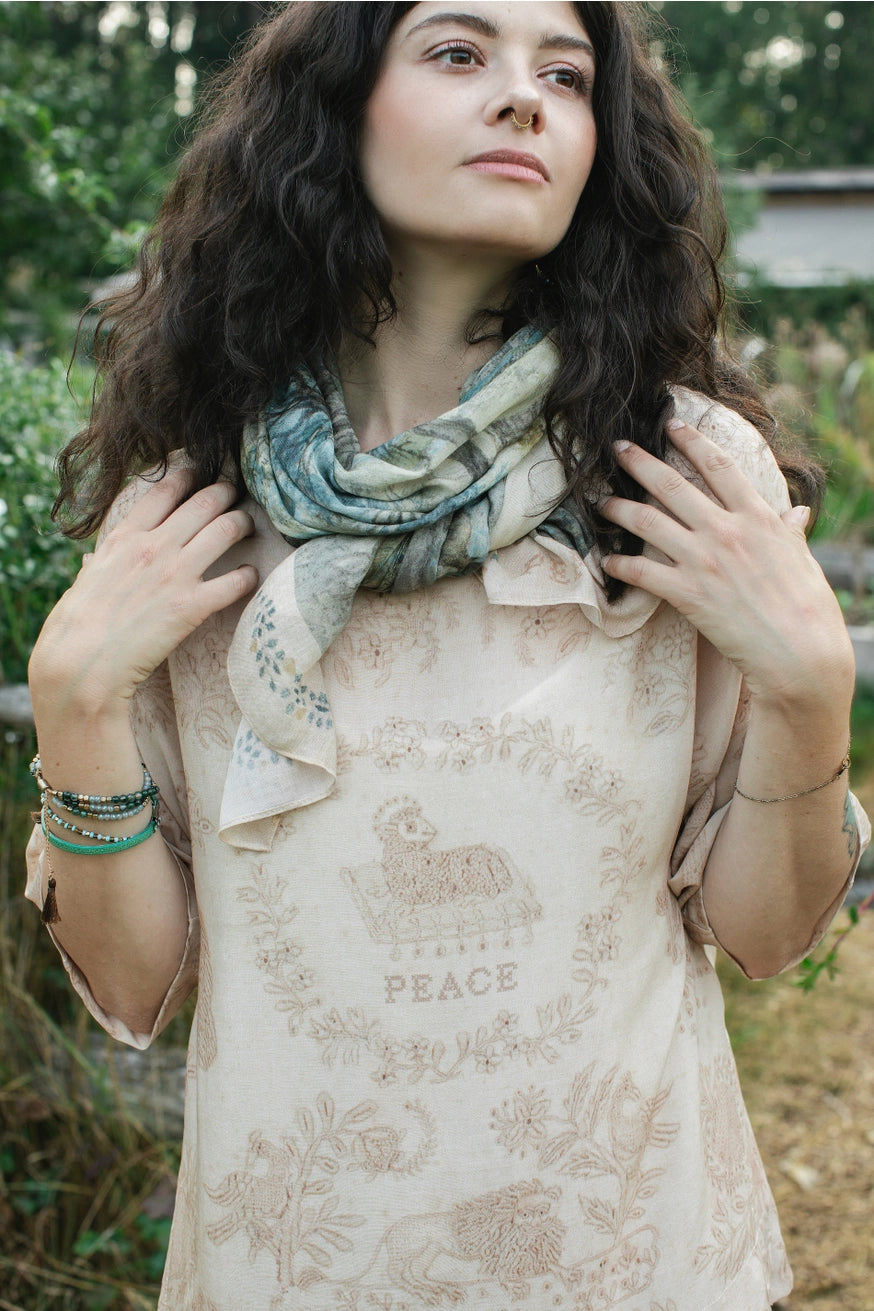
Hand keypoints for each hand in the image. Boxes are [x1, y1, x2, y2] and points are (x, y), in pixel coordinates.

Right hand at [29, 467, 257, 712]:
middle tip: (235, 491)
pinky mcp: (192, 606)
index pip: (163, 489)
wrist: (80, 666)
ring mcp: (175, 574)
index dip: (188, 473)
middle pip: (203, 502)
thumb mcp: (81, 584)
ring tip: (249, 525)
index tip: (200, 469)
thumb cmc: (72, 630)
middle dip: (225, 491)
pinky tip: (252, 576)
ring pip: (225, 529)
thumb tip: (93, 562)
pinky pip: (235, 581)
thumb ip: (95, 567)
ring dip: (242, 523)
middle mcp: (153, 547)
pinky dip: (249, 576)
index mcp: (123, 538)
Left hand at [599, 420, 854, 709]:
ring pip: (648, 522)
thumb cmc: (808, 607)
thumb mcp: (802, 558)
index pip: (719, 466)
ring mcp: (704, 561)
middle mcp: (726, 531)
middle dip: (640, 462)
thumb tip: (797, 511)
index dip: (692, 441)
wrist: (799, 652)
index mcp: (757, 517)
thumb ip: (789, 531)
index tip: (671, 425)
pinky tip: (607, 561)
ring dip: (619, 509)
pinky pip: (642, 573)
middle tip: (617, 448)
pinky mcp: (687, 594)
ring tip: (601, 502)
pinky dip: (620, 565)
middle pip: (672, 485)